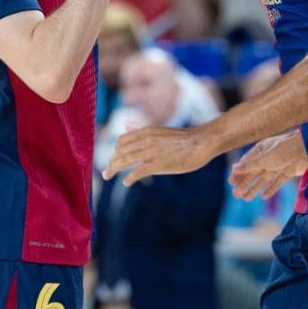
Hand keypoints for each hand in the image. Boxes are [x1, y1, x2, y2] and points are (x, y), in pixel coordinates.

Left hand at [102, 122, 221, 184]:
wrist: (202, 142)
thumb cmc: (184, 138)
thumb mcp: (160, 130)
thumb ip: (141, 131)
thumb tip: (126, 125)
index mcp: (146, 131)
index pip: (121, 141)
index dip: (116, 151)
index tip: (114, 159)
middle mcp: (146, 141)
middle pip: (120, 152)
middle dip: (111, 163)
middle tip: (106, 173)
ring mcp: (151, 153)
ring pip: (124, 161)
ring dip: (113, 170)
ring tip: (108, 176)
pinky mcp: (158, 165)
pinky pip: (137, 172)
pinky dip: (129, 178)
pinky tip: (127, 183)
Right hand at [229, 130, 307, 199]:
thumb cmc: (284, 150)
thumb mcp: (264, 159)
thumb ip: (250, 166)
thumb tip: (234, 168)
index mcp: (261, 149)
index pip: (247, 162)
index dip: (239, 172)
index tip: (231, 182)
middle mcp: (269, 156)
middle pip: (254, 172)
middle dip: (245, 183)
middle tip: (236, 195)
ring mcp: (279, 164)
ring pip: (265, 178)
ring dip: (255, 188)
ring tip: (246, 198)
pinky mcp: (289, 170)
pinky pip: (277, 181)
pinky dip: (271, 188)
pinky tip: (264, 196)